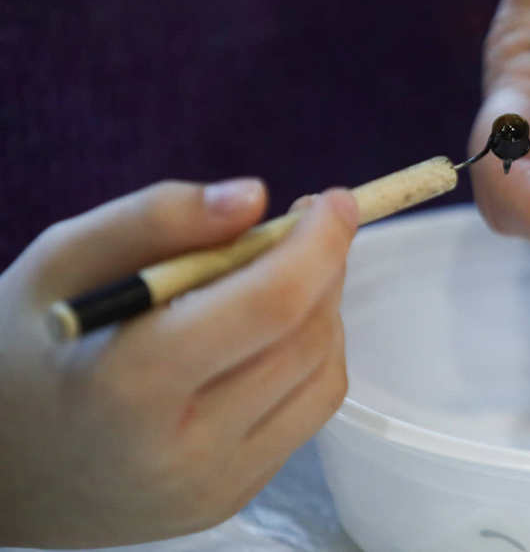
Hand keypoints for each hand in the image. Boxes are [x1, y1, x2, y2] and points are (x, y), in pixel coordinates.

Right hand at [0, 180, 357, 546]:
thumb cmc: (22, 349)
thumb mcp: (63, 261)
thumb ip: (158, 218)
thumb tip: (255, 196)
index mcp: (130, 384)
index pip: (270, 306)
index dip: (318, 245)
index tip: (331, 201)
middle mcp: (181, 450)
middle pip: (306, 339)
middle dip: (325, 269)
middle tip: (307, 226)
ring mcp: (211, 486)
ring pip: (322, 377)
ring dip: (323, 312)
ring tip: (283, 276)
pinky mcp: (229, 501)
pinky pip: (306, 416)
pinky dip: (308, 361)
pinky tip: (269, 333)